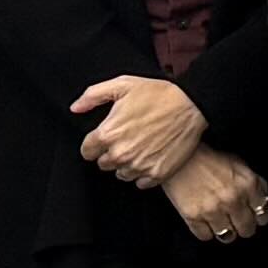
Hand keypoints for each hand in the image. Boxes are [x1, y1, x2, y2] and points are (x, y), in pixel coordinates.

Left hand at [77, 74, 206, 185]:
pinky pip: (140, 182)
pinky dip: (144, 172)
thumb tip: (75, 108)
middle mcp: (120, 154)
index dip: (95, 143)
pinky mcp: (156, 174)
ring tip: (142, 146)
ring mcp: (139, 166)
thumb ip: (92, 96)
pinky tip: (152, 156)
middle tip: (128, 138)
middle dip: (112, 152)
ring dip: (128, 163)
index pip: (87, 151)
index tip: (107, 137)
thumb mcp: (122, 85)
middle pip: (104, 164)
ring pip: (122, 174)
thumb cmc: (158, 94)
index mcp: (108, 134)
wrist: (192, 106)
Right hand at [164, 144, 267, 244]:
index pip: (264, 214)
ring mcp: (213, 210)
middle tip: (238, 220)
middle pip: (247, 229)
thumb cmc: (207, 158)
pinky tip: (205, 222)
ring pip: (228, 236)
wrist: (177, 156)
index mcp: (248, 184)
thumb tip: (264, 203)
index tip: (255, 216)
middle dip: (244, 226)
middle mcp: (233, 199)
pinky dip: (206, 231)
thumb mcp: (238, 164)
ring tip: (221, 222)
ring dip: (226, 231)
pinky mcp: (193, 216)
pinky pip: (206, 236)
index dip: (260, 216)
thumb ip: (254, 184)